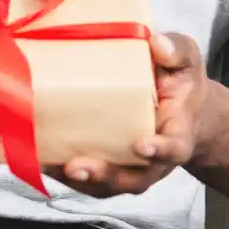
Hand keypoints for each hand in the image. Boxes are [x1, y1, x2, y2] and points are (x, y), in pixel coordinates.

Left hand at [46, 32, 207, 196]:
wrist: (183, 109)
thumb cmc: (181, 82)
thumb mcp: (185, 59)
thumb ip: (176, 50)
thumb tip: (157, 43)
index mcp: (178, 132)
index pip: (174, 147)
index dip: (159, 150)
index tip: (141, 145)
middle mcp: (156, 160)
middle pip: (134, 178)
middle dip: (105, 175)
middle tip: (77, 166)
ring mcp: (133, 168)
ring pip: (109, 185)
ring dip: (80, 180)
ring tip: (52, 167)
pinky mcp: (113, 167)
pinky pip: (91, 181)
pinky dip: (66, 176)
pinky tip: (43, 162)